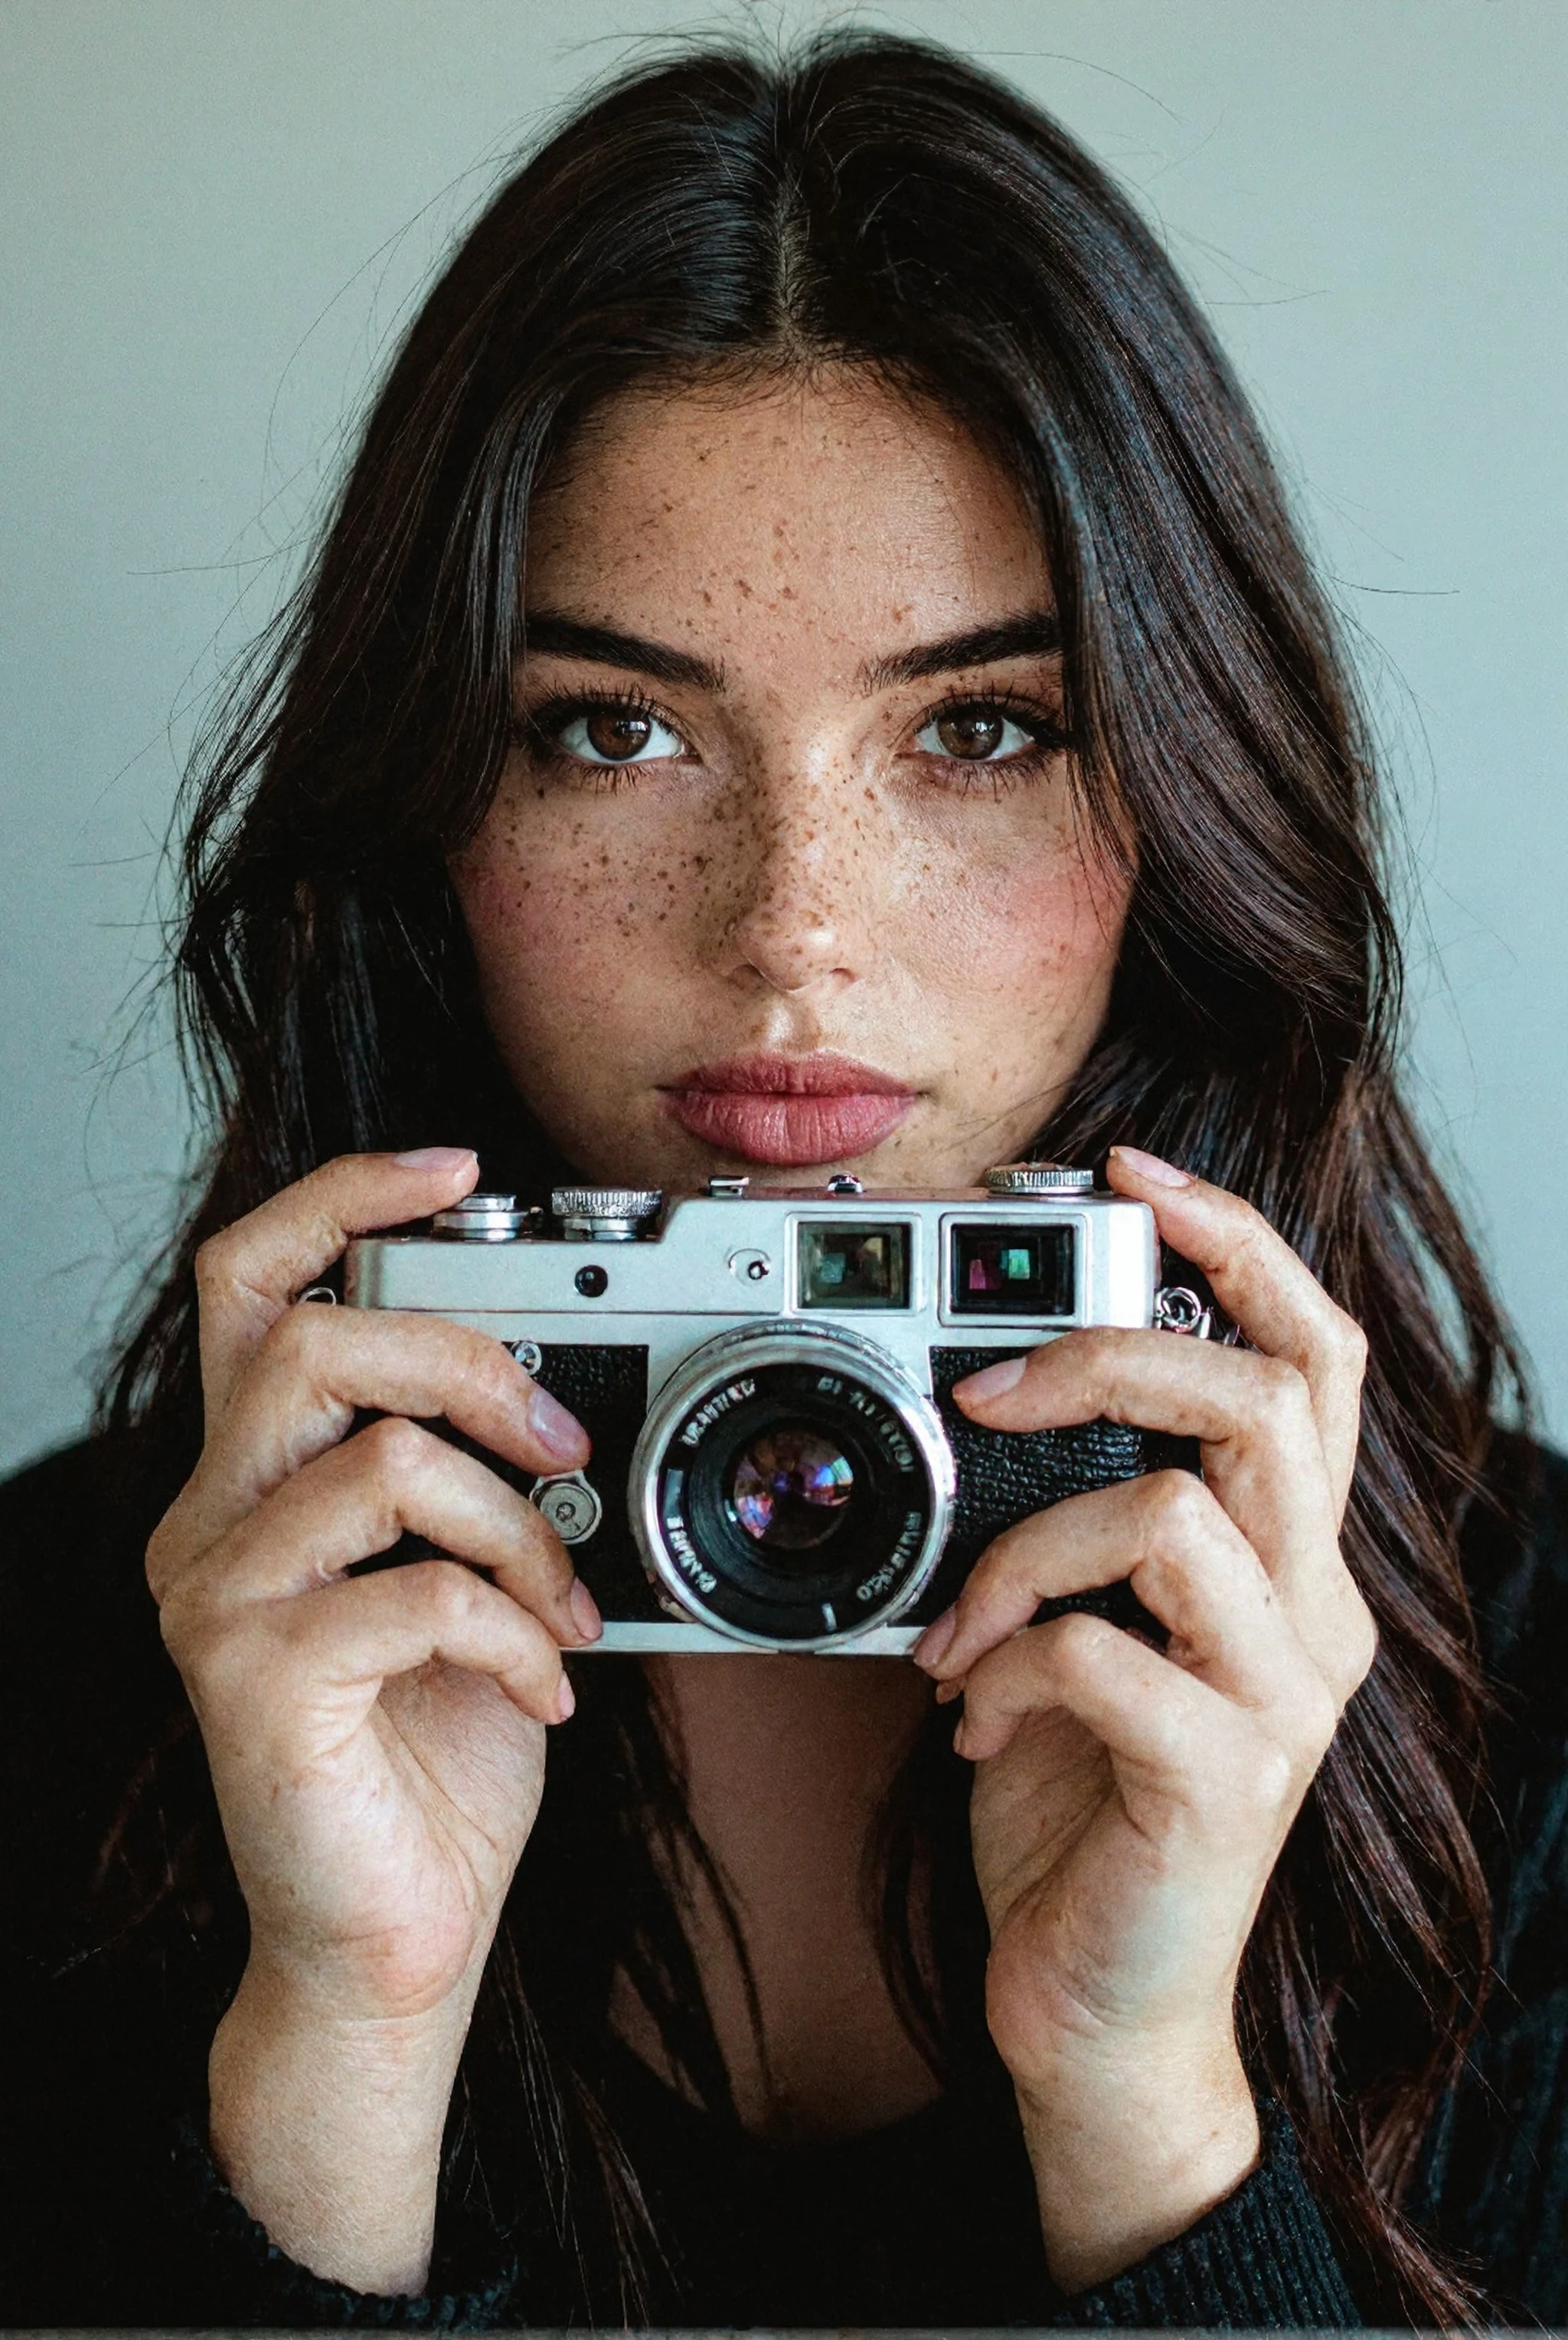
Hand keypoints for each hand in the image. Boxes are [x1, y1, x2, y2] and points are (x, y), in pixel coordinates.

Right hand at [146, 1147, 600, 2289]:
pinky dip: (512, 1628)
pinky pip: (412, 1593)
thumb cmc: (432, 1754)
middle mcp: (206, 1522)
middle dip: (468, 1362)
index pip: (251, 1281)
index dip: (342, 1199)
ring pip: (374, 1460)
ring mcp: (214, 1601)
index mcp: (251, 1477)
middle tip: (566, 1436)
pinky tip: (543, 1689)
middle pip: (304, 1341)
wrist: (392, 1939)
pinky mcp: (251, 1682)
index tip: (456, 1168)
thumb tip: (576, 1395)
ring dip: (516, 1520)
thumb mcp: (462, 1581)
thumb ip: (474, 1479)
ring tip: (564, 1597)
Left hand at [913, 1145, 1374, 2291]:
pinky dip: (1006, 1663)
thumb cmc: (1078, 1799)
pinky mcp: (1223, 1781)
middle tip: (989, 1383)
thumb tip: (973, 1390)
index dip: (1237, 1245)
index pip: (1314, 1355)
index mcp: (1287, 1555)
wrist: (1099, 2007)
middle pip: (1270, 1399)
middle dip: (1113, 1352)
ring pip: (1177, 1517)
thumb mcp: (1082, 1626)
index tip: (1129, 1173)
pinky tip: (970, 1717)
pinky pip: (1105, 1658)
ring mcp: (1283, 1699)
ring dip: (1028, 1543)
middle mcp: (1314, 1611)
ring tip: (959, 1618)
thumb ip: (1073, 1517)